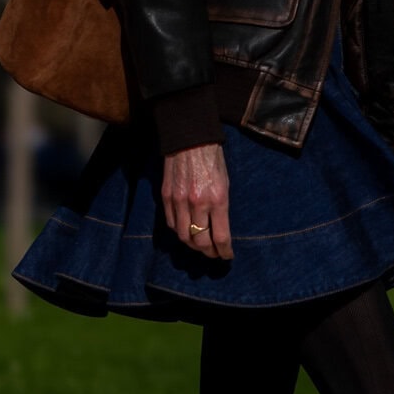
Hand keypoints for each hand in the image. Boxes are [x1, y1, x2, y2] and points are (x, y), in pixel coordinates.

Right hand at [161, 142, 232, 259]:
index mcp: (217, 199)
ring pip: (183, 236)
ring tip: (200, 246)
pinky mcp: (166, 196)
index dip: (224, 251)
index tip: (227, 256)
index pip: (220, 237)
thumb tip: (219, 228)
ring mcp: (179, 200)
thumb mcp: (225, 182)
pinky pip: (171, 223)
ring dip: (193, 245)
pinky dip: (179, 232)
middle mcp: (198, 203)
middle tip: (214, 254)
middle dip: (209, 252)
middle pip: (200, 241)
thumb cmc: (212, 158)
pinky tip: (186, 232)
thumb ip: (221, 206)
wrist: (189, 137)